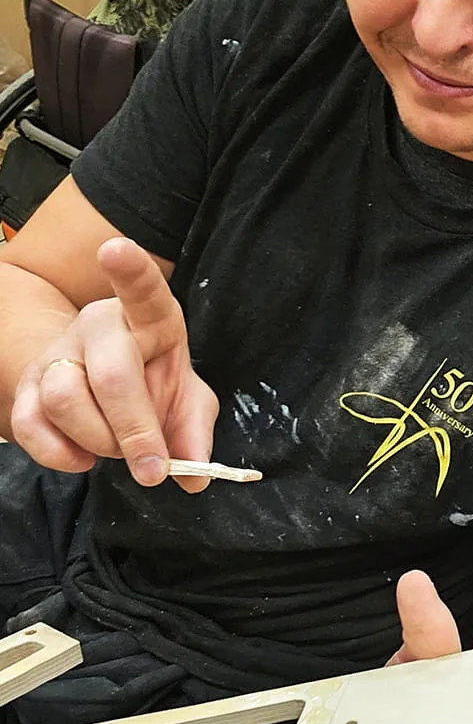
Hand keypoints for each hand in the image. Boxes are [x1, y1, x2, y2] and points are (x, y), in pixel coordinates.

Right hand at [9, 238, 217, 490]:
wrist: (103, 383)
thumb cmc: (154, 383)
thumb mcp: (188, 401)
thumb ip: (195, 433)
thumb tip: (194, 475)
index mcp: (151, 318)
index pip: (143, 289)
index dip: (130, 269)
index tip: (115, 248)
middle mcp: (99, 326)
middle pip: (109, 374)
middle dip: (135, 430)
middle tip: (153, 468)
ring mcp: (58, 351)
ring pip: (65, 400)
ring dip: (99, 442)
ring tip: (119, 448)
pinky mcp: (28, 384)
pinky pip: (30, 424)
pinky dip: (60, 454)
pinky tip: (84, 458)